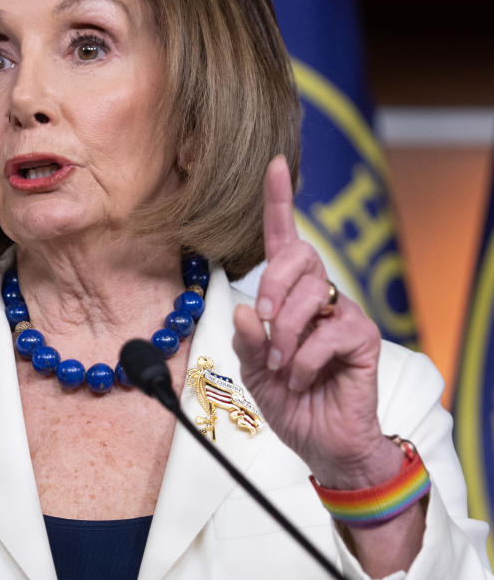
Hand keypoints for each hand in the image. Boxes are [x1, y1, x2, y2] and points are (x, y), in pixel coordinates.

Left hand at [232, 155, 402, 488]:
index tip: (275, 163)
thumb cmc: (288, 400)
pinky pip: (328, 331)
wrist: (320, 442)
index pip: (283, 240)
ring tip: (282, 368)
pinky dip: (304, 358)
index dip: (279, 202)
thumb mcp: (252, 369)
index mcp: (288, 296)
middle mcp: (319, 295)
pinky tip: (302, 377)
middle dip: (272, 289)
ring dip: (284, 336)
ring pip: (309, 297)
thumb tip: (242, 307)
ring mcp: (344, 313)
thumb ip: (245, 338)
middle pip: (297, 259)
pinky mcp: (363, 336)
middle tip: (263, 326)